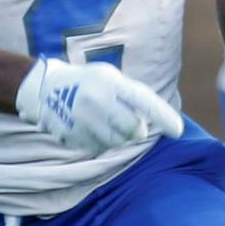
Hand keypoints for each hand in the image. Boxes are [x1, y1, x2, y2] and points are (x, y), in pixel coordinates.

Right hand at [15, 57, 183, 154]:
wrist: (46, 88)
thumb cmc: (88, 82)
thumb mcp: (111, 77)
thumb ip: (132, 96)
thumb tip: (151, 122)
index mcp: (110, 82)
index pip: (143, 100)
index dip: (163, 116)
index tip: (178, 131)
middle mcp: (97, 100)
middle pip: (132, 130)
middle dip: (136, 130)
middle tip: (126, 121)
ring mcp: (83, 119)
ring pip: (116, 142)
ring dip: (117, 136)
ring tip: (103, 120)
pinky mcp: (72, 135)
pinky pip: (98, 148)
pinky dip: (99, 141)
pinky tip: (88, 126)